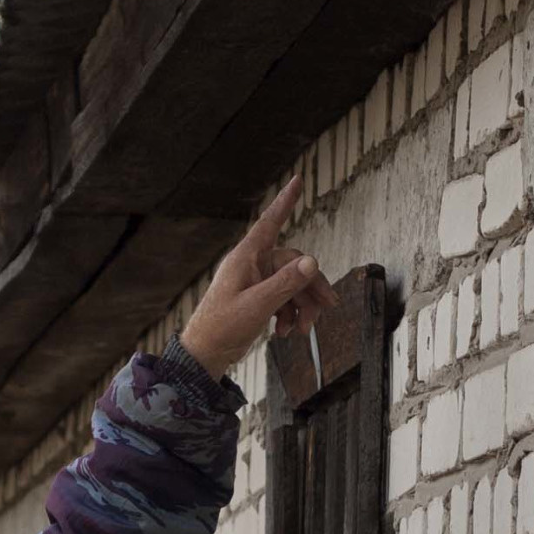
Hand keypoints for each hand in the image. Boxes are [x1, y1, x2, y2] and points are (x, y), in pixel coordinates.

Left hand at [178, 177, 340, 374]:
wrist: (206, 354)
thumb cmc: (222, 327)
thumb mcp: (257, 305)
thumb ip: (285, 283)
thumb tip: (312, 261)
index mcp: (246, 258)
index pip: (270, 222)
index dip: (286, 201)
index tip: (298, 180)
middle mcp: (253, 265)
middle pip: (294, 264)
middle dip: (312, 287)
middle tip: (328, 307)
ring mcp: (256, 282)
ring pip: (293, 284)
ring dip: (303, 306)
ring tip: (303, 329)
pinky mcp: (259, 298)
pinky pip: (285, 299)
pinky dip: (291, 314)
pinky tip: (287, 332)